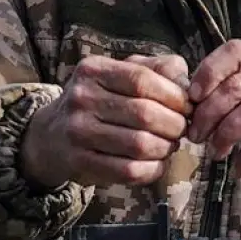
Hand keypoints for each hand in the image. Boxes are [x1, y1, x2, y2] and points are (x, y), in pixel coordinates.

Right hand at [19, 53, 190, 188]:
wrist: (52, 134)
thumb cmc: (101, 99)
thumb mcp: (122, 73)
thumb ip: (158, 69)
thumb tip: (188, 84)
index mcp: (93, 69)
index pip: (143, 80)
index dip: (174, 96)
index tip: (187, 107)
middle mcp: (81, 97)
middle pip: (144, 114)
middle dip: (175, 125)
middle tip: (182, 129)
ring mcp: (77, 131)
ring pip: (139, 145)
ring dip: (165, 148)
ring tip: (169, 145)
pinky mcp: (79, 161)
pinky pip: (127, 171)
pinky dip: (151, 170)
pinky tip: (156, 163)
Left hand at [186, 40, 240, 182]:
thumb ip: (234, 95)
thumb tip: (190, 104)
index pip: (237, 50)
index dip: (209, 70)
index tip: (192, 97)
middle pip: (238, 86)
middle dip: (209, 113)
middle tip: (196, 135)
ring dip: (225, 134)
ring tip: (214, 152)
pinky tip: (238, 169)